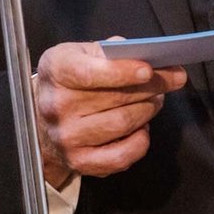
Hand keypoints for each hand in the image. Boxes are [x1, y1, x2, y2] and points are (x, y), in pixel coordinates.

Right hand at [35, 40, 186, 187]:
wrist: (41, 121)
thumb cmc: (70, 82)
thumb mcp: (81, 54)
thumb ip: (112, 51)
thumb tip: (146, 55)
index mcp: (57, 70)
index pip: (89, 72)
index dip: (121, 72)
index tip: (149, 70)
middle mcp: (57, 105)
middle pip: (115, 97)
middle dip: (152, 87)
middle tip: (171, 80)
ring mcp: (66, 136)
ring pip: (122, 123)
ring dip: (148, 110)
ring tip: (154, 101)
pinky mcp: (78, 161)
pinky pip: (120, 156)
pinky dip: (140, 141)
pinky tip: (141, 128)